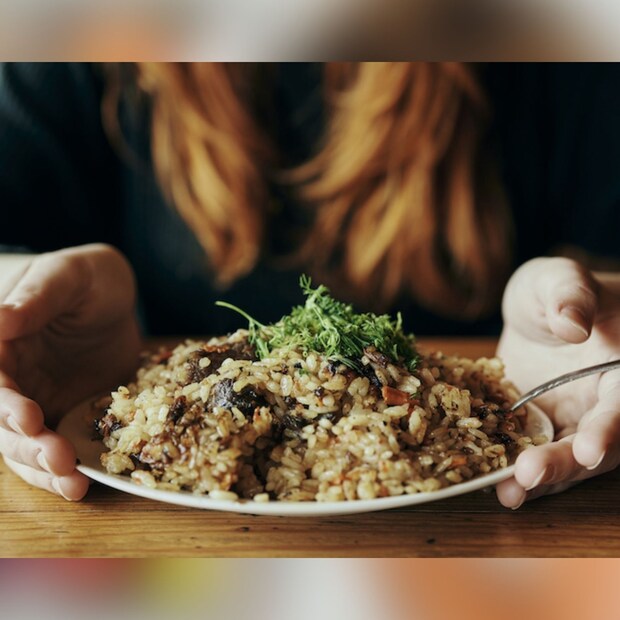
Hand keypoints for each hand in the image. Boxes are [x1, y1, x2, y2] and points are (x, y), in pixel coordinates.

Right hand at [0, 244, 140, 498]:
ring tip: (73, 482)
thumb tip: (1, 319)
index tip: (29, 416)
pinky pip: (57, 450)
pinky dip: (64, 472)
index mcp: (0, 343)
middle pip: (2, 422)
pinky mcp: (65, 418)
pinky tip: (81, 485)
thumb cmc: (88, 278)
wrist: (113, 299)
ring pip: (24, 445)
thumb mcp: (69, 276)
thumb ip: (38, 297)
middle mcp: (10, 379)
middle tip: (58, 456)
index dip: (5, 402)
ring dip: (43, 468)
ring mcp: (35, 402)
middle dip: (26, 443)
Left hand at [496, 257, 619, 507]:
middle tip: (528, 476)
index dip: (608, 431)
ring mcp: (569, 422)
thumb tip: (573, 324)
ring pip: (562, 459)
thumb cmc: (559, 290)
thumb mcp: (560, 278)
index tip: (589, 449)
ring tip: (507, 493)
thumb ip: (570, 293)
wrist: (538, 311)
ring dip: (538, 480)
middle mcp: (602, 406)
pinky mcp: (537, 429)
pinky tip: (488, 481)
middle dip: (564, 464)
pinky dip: (512, 469)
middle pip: (594, 446)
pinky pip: (528, 452)